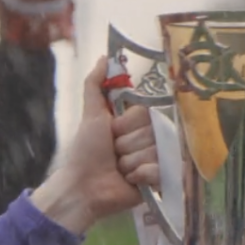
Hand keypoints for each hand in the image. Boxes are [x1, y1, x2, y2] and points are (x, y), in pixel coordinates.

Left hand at [31, 60, 157, 232]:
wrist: (84, 187)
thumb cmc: (86, 152)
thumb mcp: (91, 115)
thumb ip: (95, 86)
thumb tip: (105, 57)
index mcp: (137, 124)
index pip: (147, 114)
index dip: (126, 125)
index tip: (112, 133)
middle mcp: (151, 140)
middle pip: (152, 133)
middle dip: (127, 145)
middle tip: (114, 154)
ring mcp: (158, 160)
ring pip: (155, 152)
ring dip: (131, 162)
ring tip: (120, 169)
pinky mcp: (161, 180)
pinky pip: (160, 170)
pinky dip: (141, 176)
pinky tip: (131, 181)